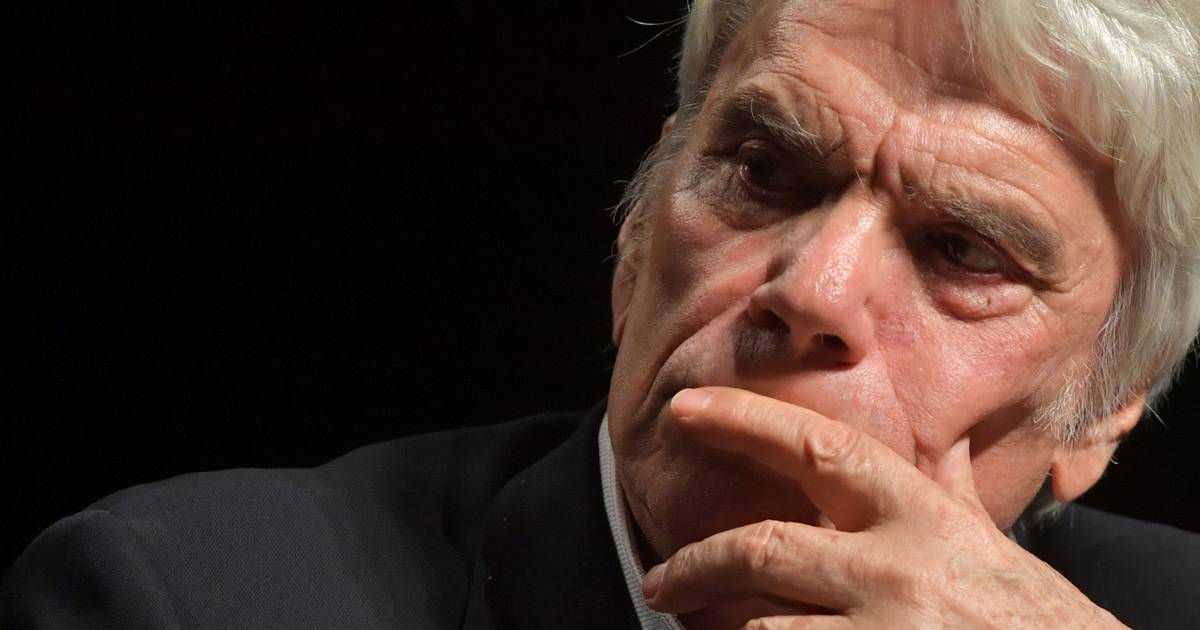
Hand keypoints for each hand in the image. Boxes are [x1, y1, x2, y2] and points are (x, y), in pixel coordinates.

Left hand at [641, 387, 1127, 628]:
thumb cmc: (1035, 619)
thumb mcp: (988, 542)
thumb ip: (951, 488)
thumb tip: (941, 439)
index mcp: (921, 516)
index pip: (818, 447)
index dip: (743, 420)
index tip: (684, 409)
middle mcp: (895, 571)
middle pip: (762, 547)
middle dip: (696, 563)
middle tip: (660, 578)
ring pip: (763, 627)